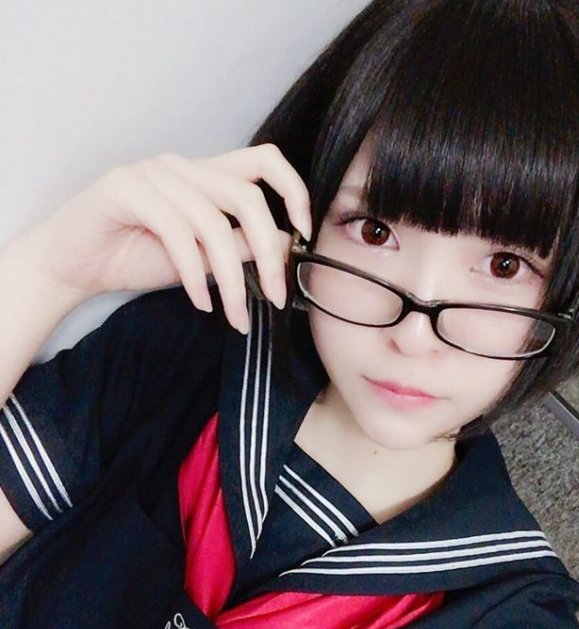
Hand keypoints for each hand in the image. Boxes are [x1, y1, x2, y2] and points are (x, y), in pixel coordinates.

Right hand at [12, 145, 311, 332]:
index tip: (304, 235)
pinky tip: (201, 302)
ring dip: (232, 279)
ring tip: (234, 315)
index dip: (293, 192)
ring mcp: (153, 172)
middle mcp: (183, 166)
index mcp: (205, 175)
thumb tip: (284, 247)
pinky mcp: (125, 188)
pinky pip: (176, 231)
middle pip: (247, 197)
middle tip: (277, 298)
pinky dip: (194, 274)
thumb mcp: (202, 258)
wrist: (72, 267)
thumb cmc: (135, 258)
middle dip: (270, 254)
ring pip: (213, 222)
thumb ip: (238, 247)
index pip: (264, 161)